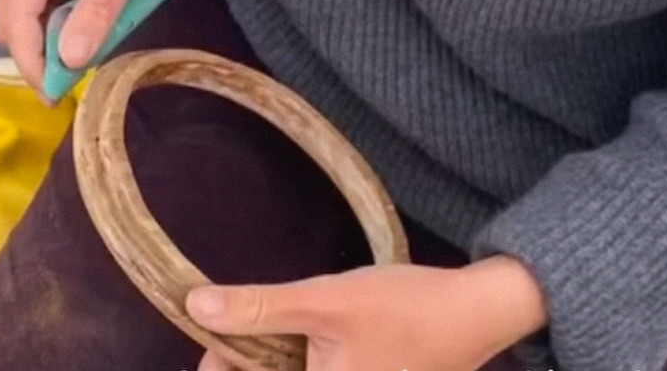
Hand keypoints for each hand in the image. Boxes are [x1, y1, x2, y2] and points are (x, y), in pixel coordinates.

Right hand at [0, 0, 198, 95]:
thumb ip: (100, 9)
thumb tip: (68, 60)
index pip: (16, 17)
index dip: (31, 61)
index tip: (57, 95)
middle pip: (10, 20)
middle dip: (35, 55)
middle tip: (71, 83)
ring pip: (22, 17)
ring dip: (46, 43)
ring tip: (82, 60)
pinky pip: (39, 7)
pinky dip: (56, 26)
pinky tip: (83, 34)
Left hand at [187, 256, 547, 370]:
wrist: (472, 314)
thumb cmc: (402, 309)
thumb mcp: (324, 301)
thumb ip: (259, 308)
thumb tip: (194, 306)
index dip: (220, 366)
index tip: (211, 334)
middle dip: (245, 359)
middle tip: (242, 323)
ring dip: (272, 358)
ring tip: (271, 327)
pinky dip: (298, 360)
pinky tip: (304, 336)